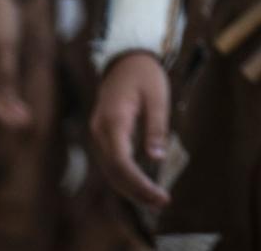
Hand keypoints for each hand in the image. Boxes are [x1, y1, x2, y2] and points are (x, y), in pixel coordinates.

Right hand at [0, 0, 31, 128]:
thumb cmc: (2, 15)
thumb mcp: (7, 43)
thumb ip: (6, 70)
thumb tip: (8, 97)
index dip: (1, 113)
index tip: (19, 123)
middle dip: (6, 113)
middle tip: (26, 124)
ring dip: (8, 104)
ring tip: (25, 116)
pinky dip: (8, 92)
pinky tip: (18, 99)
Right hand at [91, 53, 172, 207]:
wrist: (125, 59)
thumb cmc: (144, 75)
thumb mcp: (157, 97)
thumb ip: (156, 127)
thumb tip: (157, 158)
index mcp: (113, 121)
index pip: (121, 162)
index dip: (138, 182)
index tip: (159, 195)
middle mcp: (100, 131)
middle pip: (113, 171)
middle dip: (136, 190)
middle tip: (162, 202)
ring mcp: (99, 134)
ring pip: (110, 169)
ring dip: (130, 187)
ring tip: (155, 199)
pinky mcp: (104, 136)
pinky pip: (112, 161)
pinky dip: (125, 176)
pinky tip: (142, 185)